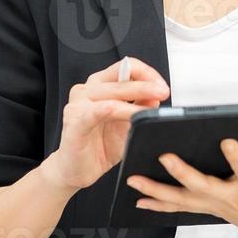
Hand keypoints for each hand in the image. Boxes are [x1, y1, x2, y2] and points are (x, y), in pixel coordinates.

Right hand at [39, 56, 169, 192]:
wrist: (76, 170)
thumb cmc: (99, 146)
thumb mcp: (127, 125)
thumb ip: (140, 108)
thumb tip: (156, 96)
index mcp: (99, 86)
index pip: (125, 68)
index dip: (146, 73)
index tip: (161, 86)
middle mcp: (87, 90)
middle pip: (120, 78)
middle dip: (146, 85)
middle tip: (163, 92)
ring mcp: (78, 105)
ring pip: (111, 94)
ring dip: (134, 98)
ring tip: (150, 108)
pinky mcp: (74, 122)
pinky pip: (94, 112)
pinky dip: (111, 110)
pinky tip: (125, 112)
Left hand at [125, 138, 237, 237]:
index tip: (227, 141)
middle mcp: (233, 199)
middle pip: (203, 186)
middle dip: (183, 172)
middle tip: (165, 157)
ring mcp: (218, 206)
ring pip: (183, 199)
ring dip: (157, 190)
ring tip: (133, 181)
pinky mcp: (211, 209)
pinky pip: (180, 208)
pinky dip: (160, 205)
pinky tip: (139, 201)